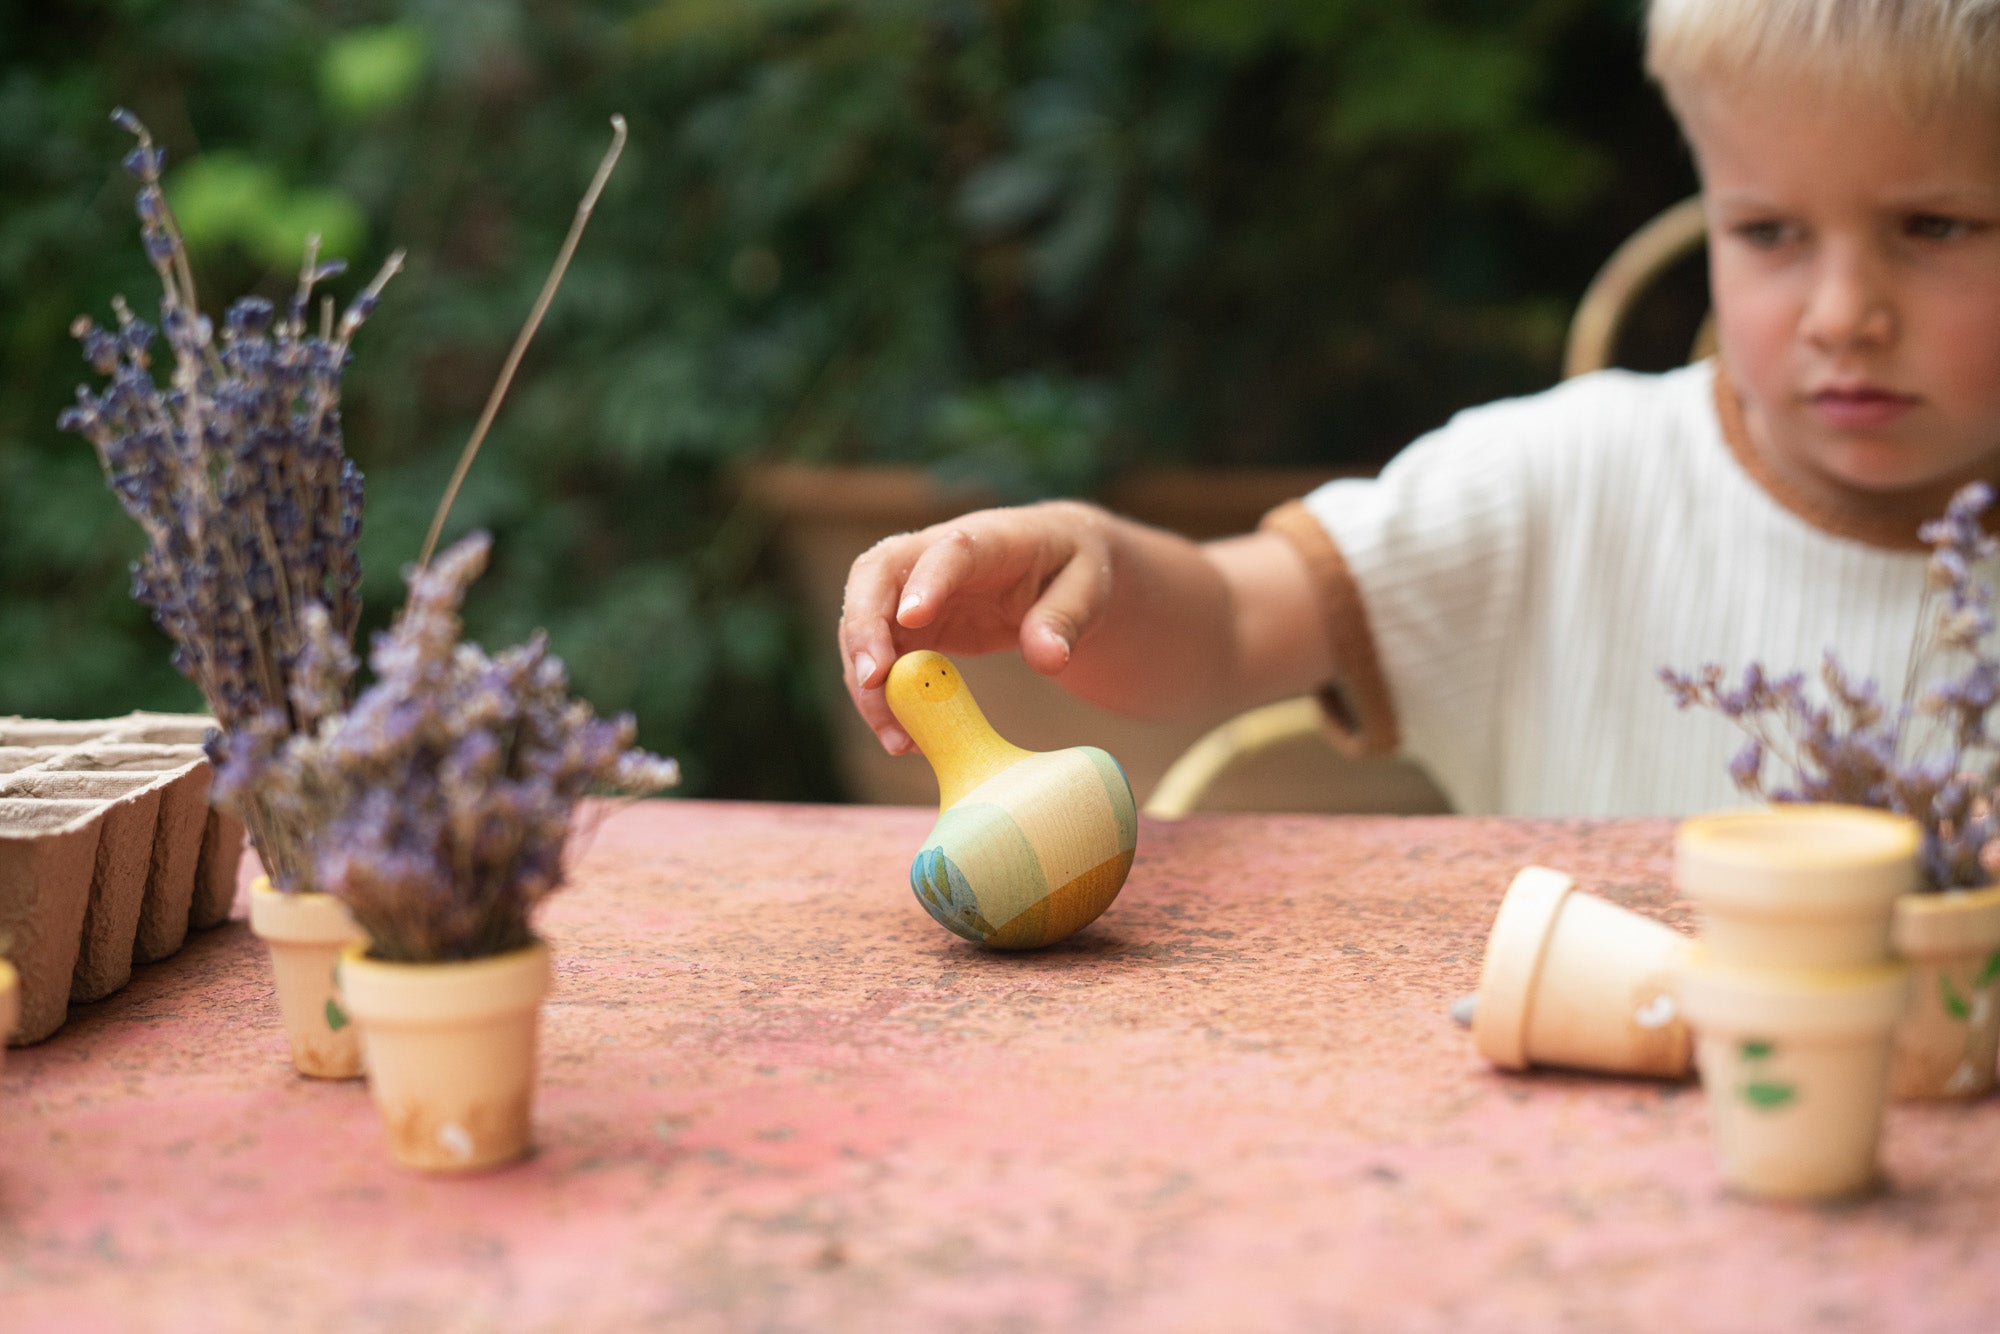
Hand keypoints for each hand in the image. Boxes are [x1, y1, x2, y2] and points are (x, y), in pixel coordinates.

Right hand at [839, 501, 1112, 753]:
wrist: (1053, 567)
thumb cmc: (1070, 568)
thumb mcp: (1089, 586)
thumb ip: (1066, 618)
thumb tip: (1046, 658)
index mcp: (987, 538)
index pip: (947, 551)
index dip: (926, 581)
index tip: (912, 618)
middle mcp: (934, 556)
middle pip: (874, 576)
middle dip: (863, 627)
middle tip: (872, 681)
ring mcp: (913, 591)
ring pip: (865, 624)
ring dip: (868, 681)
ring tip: (898, 738)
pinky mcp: (908, 626)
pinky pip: (879, 658)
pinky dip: (882, 699)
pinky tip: (904, 737)